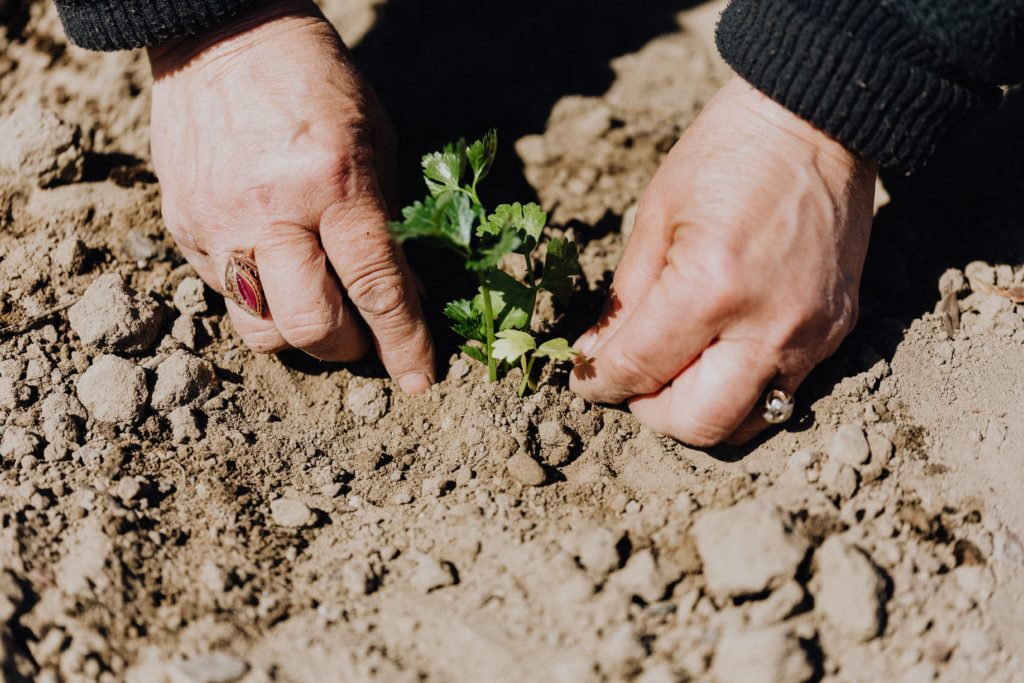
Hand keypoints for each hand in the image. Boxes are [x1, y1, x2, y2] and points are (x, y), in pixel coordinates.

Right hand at [148, 0, 433, 393]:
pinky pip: (225, 296)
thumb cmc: (317, 84)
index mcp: (332, 182)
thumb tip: (403, 298)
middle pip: (310, 328)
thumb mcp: (375, 142)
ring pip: (260, 330)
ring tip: (319, 306)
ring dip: (300, 336)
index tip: (420, 380)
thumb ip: (388, 224)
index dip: (403, 343)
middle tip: (364, 334)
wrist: (220, 36)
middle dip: (348, 348)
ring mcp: (217, 224)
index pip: (375, 287)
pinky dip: (262, 299)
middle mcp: (269, 211)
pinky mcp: (182, 228)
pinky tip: (278, 268)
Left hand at [570, 77, 876, 445]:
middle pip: (697, 424)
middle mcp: (767, 325)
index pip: (639, 370)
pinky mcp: (837, 332)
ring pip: (746, 423)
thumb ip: (624, 299)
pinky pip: (782, 392)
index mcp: (709, 288)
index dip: (599, 383)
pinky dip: (740, 388)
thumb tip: (596, 358)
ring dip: (699, 411)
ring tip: (677, 372)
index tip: (586, 378)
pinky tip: (720, 352)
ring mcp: (811, 335)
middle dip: (651, 412)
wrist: (819, 122)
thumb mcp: (656, 216)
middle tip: (634, 382)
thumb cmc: (727, 154)